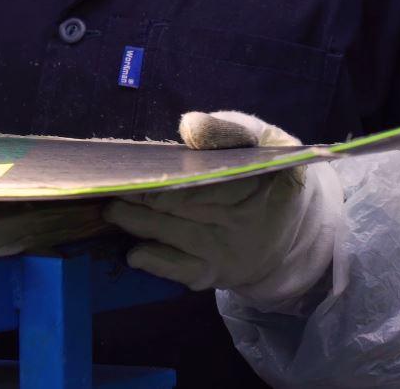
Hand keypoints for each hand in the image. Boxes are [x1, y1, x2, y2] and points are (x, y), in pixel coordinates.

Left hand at [104, 110, 342, 306]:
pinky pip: (184, 270)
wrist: (289, 223)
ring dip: (141, 225)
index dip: (176, 174)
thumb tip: (190, 127)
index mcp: (264, 180)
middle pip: (188, 205)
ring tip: (111, 210)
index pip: (214, 178)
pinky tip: (135, 254)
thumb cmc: (262, 166)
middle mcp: (247, 221)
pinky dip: (159, 263)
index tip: (143, 166)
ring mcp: (230, 251)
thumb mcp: (258, 138)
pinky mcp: (215, 272)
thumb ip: (226, 130)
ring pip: (179, 236)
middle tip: (111, 183)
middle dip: (146, 195)